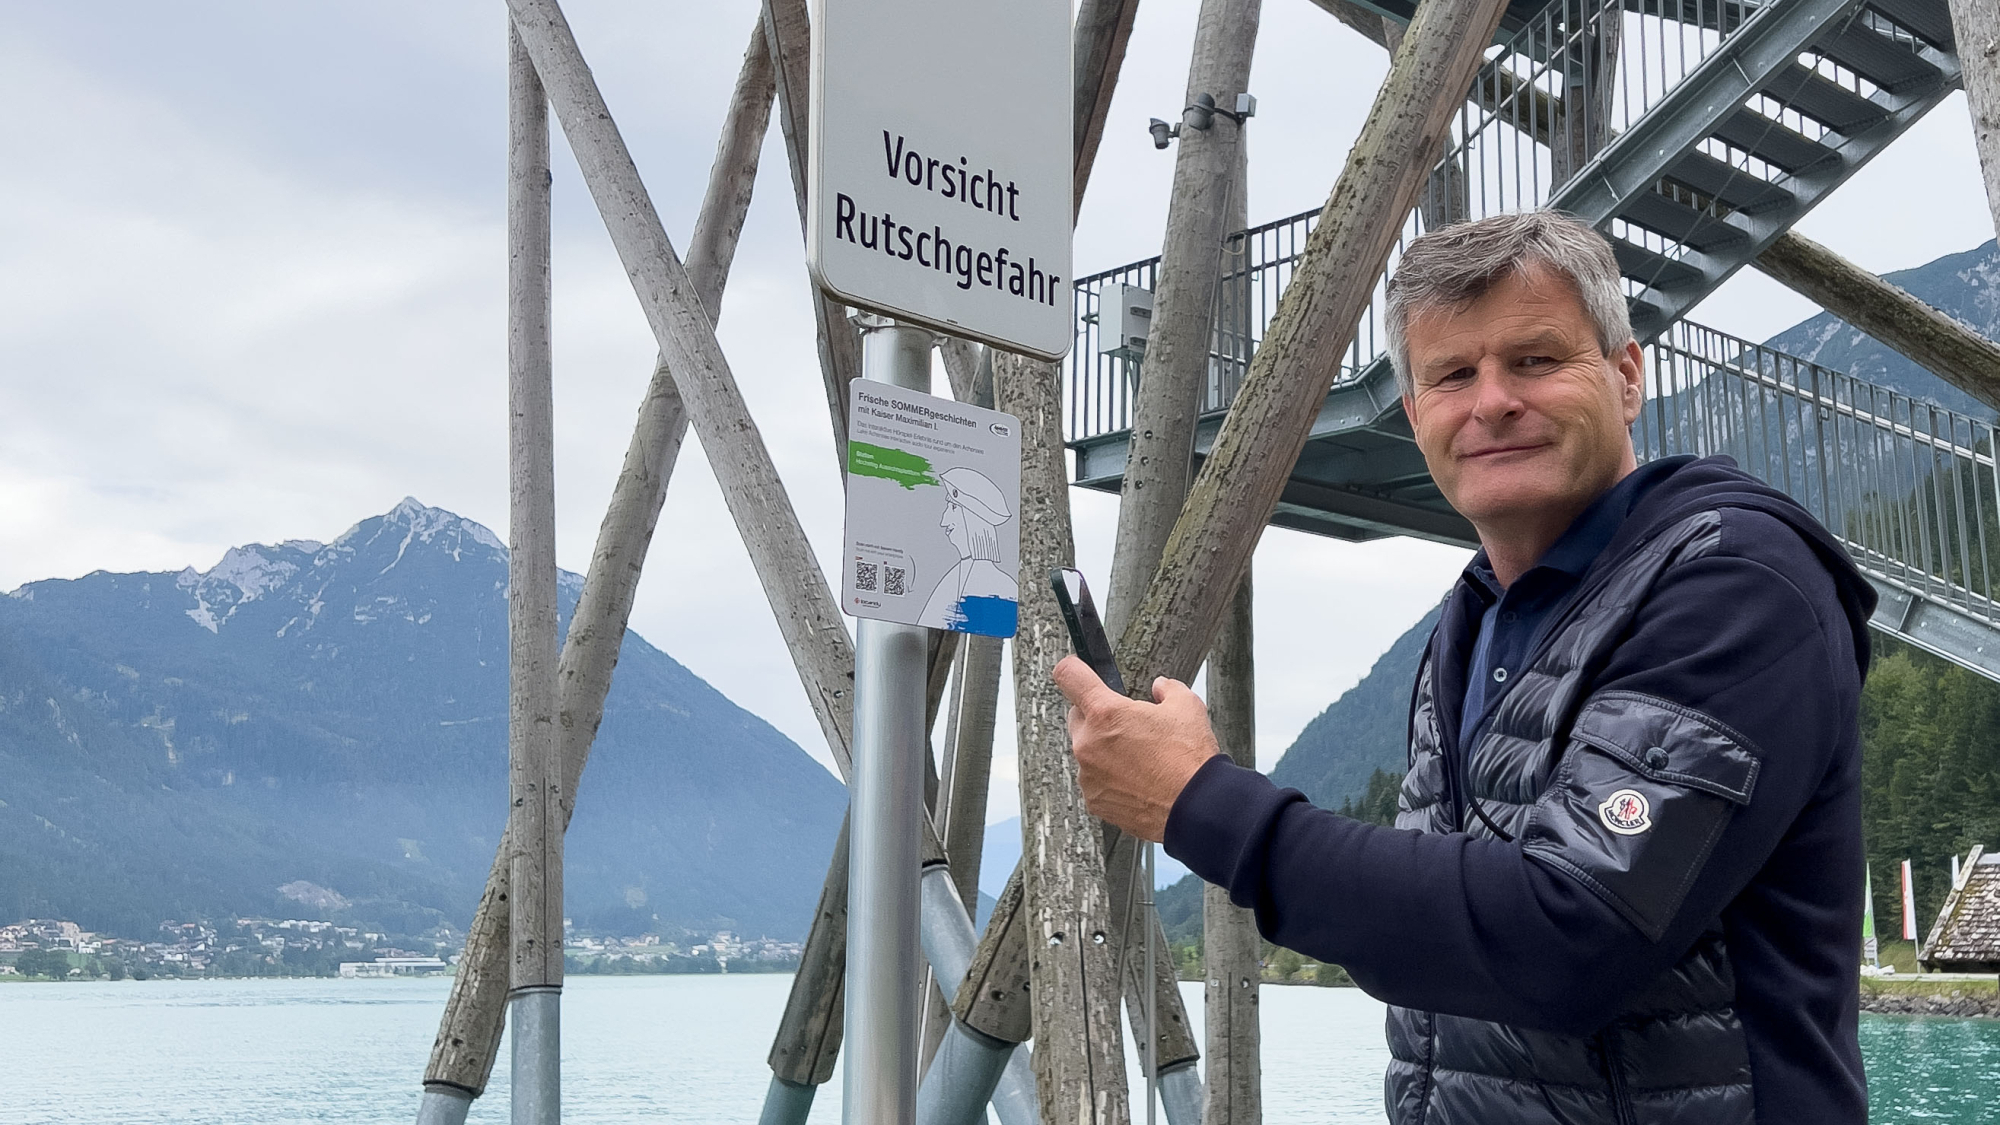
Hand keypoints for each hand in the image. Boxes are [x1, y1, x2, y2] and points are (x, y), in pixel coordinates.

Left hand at [1053, 655, 1220, 841]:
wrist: (1196, 809)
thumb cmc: (1190, 759)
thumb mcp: (1187, 706)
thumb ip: (1167, 689)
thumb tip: (1160, 687)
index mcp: (1105, 713)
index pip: (1068, 675)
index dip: (1073, 668)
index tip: (1076, 670)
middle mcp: (1088, 743)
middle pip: (1077, 716)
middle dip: (1098, 716)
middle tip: (1129, 725)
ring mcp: (1088, 775)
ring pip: (1086, 751)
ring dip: (1104, 750)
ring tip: (1140, 759)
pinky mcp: (1094, 801)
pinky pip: (1094, 780)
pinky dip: (1109, 778)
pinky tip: (1137, 781)